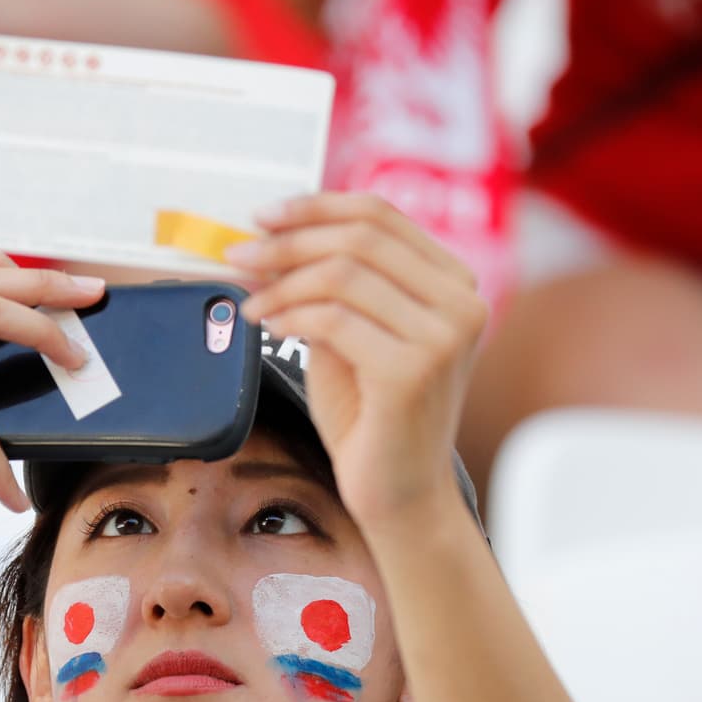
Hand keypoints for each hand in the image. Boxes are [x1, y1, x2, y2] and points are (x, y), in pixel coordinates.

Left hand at [228, 193, 487, 533]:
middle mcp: (461, 302)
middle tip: (239, 255)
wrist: (400, 494)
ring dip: (281, 282)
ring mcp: (444, 336)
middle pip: (359, 236)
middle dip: (288, 241)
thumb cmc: (371, 417)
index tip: (263, 216)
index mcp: (454, 283)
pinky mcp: (413, 371)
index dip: (315, 207)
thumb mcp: (351, 335)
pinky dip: (290, 316)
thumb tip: (271, 238)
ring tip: (249, 301)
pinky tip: (269, 327)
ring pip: (342, 273)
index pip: (380, 215)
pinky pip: (333, 320)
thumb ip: (331, 287)